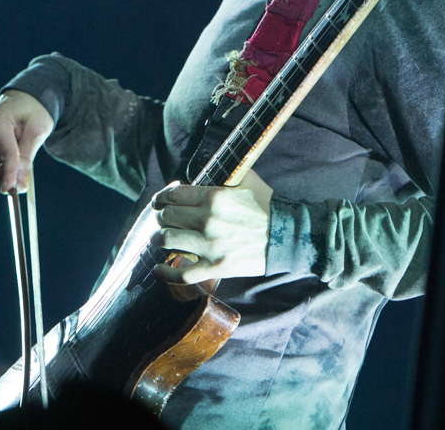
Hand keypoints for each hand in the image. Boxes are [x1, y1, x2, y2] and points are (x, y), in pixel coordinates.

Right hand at [0, 89, 53, 193]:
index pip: (5, 153)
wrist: (23, 99)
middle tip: (21, 189)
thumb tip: (18, 181)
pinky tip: (9, 170)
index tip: (17, 189)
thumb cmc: (33, 111)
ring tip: (18, 177)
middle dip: (2, 182)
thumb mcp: (38, 130)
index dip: (11, 173)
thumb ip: (27, 155)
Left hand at [153, 170, 273, 284]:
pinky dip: (165, 272)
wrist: (287, 236)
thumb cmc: (267, 206)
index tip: (158, 202)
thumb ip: (223, 173)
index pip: (173, 195)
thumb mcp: (246, 180)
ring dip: (157, 239)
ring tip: (157, 239)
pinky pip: (182, 273)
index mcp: (213, 197)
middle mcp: (207, 220)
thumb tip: (203, 171)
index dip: (161, 198)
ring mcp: (210, 246)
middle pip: (167, 217)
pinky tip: (158, 268)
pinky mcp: (216, 267)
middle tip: (160, 220)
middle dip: (159, 217)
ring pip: (167, 241)